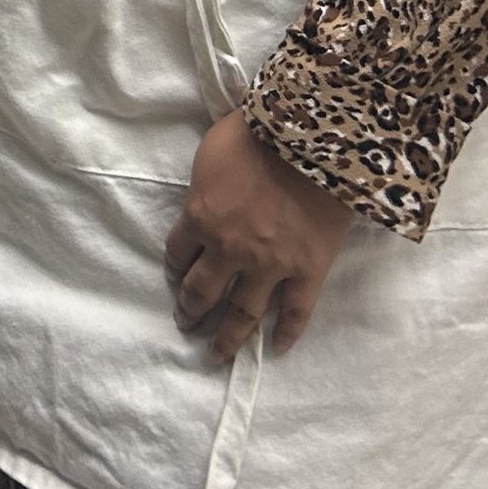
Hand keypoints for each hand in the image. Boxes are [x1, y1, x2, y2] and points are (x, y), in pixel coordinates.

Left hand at [165, 108, 351, 358]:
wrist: (312, 141)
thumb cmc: (256, 135)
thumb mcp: (211, 153)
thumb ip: (204, 183)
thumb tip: (204, 196)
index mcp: (201, 217)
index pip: (177, 253)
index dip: (174, 267)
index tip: (175, 277)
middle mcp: (229, 250)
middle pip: (202, 291)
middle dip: (191, 310)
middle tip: (185, 324)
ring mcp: (269, 265)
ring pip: (243, 313)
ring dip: (228, 337)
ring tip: (217, 353)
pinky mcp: (307, 271)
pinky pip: (295, 312)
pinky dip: (287, 333)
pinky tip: (277, 347)